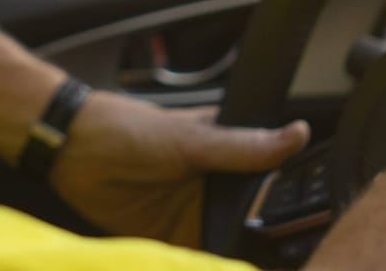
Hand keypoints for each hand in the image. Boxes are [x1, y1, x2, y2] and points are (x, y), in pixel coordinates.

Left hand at [48, 90, 308, 246]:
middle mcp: (217, 188)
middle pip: (256, 221)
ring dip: (238, 254)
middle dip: (266, 237)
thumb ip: (242, 147)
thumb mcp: (191, 139)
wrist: (71, 151)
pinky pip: (198, 261)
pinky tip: (220, 268)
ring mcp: (196, 217)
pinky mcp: (172, 242)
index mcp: (230, 155)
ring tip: (248, 262)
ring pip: (231, 246)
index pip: (272, 182)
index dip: (290, 202)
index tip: (314, 223)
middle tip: (289, 252)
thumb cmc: (128, 128)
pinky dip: (206, 267)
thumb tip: (296, 133)